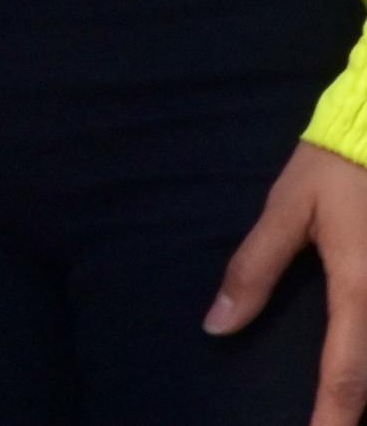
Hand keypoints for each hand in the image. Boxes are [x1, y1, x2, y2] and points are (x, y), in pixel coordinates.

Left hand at [211, 137, 366, 422]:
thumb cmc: (337, 168)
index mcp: (361, 288)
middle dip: (355, 411)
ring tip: (337, 406)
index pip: (346, 374)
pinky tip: (362, 364)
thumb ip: (254, 268)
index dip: (333, 418)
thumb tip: (216, 324)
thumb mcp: (288, 211)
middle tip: (327, 424)